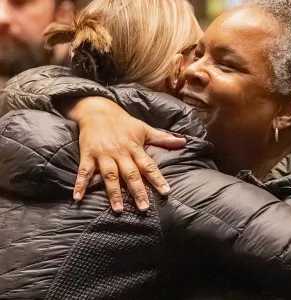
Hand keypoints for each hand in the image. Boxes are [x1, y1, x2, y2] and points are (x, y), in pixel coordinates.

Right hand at [69, 97, 185, 211]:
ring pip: (110, 175)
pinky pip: (84, 171)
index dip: (157, 178)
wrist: (98, 109)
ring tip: (118, 209)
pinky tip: (77, 198)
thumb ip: (163, 138)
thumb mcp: (144, 128)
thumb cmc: (123, 122)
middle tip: (144, 208)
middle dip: (138, 191)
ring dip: (113, 193)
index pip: (149, 165)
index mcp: (135, 148)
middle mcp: (120, 153)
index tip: (166, 191)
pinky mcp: (88, 154)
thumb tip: (183, 141)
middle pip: (130, 174)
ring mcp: (103, 154)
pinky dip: (80, 184)